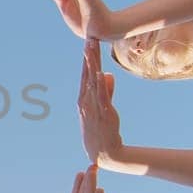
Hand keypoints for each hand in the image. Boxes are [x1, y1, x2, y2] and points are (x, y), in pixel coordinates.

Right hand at [79, 38, 123, 164]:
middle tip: (89, 38)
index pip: (85, 75)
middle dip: (88, 56)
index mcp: (83, 99)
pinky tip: (101, 73)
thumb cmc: (102, 132)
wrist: (104, 154)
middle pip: (87, 74)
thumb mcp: (102, 109)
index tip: (88, 43)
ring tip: (92, 49)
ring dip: (92, 64)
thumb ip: (107, 91)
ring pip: (92, 81)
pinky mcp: (103, 114)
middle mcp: (85, 101)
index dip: (86, 59)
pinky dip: (101, 84)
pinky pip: (101, 97)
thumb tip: (109, 75)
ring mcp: (93, 107)